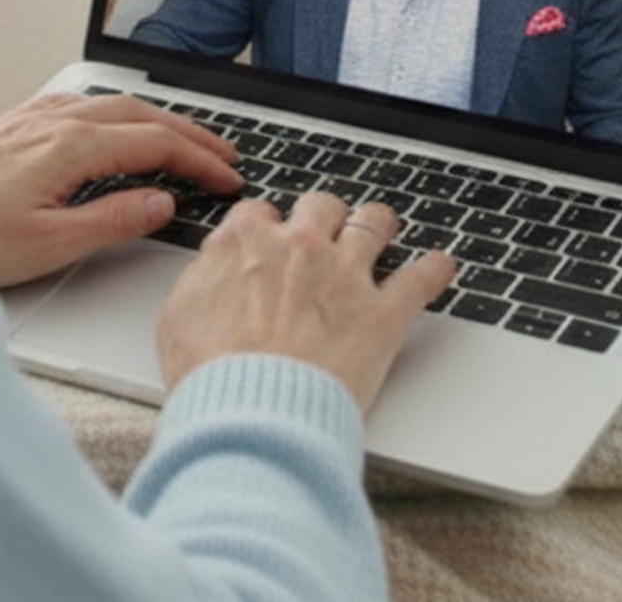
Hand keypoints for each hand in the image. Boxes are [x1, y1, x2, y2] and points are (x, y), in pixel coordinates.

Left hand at [0, 91, 241, 288]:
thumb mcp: (51, 244)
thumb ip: (113, 220)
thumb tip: (161, 203)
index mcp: (71, 146)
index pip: (156, 145)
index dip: (201, 161)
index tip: (230, 178)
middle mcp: (52, 122)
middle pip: (141, 116)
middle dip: (190, 134)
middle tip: (226, 154)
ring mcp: (30, 120)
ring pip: (110, 105)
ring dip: (154, 120)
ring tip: (182, 140)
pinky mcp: (11, 128)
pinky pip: (77, 104)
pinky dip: (113, 113)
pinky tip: (111, 125)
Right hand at [156, 193, 456, 411]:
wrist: (253, 415)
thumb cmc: (211, 378)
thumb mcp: (179, 316)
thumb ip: (204, 276)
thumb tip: (215, 264)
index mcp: (247, 244)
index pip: (260, 212)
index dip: (268, 227)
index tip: (272, 239)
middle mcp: (299, 248)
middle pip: (321, 206)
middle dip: (324, 216)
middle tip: (328, 230)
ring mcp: (346, 276)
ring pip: (374, 224)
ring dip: (379, 225)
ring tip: (385, 228)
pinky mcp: (384, 314)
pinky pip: (423, 277)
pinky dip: (436, 270)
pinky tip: (442, 266)